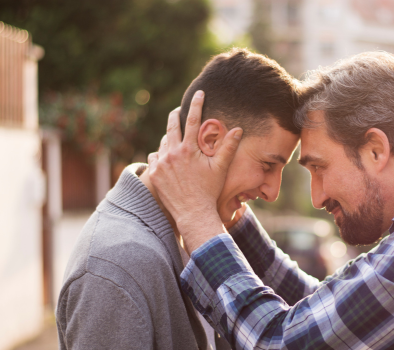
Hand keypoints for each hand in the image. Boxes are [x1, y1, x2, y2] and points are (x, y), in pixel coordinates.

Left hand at [148, 91, 242, 252]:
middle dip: (175, 115)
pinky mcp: (154, 173)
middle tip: (178, 110)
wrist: (193, 212)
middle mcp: (173, 152)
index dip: (196, 104)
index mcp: (189, 149)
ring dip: (170, 139)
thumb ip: (228, 147)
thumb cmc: (209, 190)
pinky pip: (155, 157)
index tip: (198, 93)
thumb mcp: (221, 168)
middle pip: (172, 125)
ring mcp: (161, 163)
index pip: (193, 119)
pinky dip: (161, 155)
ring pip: (163, 142)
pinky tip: (168, 160)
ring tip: (178, 143)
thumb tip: (239, 129)